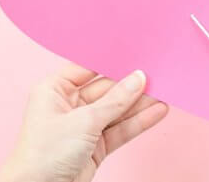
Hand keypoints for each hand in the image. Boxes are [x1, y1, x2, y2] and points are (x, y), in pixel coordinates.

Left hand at [0, 64, 167, 181]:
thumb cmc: (44, 154)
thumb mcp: (84, 121)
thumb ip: (115, 100)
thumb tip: (138, 79)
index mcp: (54, 90)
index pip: (88, 69)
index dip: (111, 62)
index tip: (135, 55)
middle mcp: (68, 106)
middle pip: (106, 90)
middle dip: (131, 85)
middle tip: (156, 74)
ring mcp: (83, 127)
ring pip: (116, 111)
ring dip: (139, 104)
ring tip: (164, 91)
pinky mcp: (95, 146)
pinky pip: (120, 129)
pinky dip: (138, 122)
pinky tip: (157, 111)